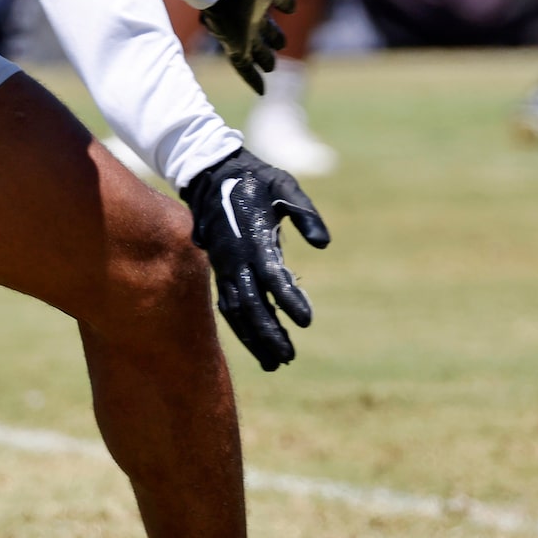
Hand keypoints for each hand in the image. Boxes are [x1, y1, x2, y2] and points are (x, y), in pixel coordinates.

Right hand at [183, 148, 330, 369]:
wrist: (213, 174)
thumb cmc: (255, 181)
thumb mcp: (285, 187)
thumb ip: (305, 213)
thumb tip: (324, 243)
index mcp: (254, 239)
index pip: (273, 277)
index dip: (289, 300)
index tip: (306, 321)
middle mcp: (236, 259)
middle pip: (250, 306)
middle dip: (268, 334)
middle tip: (288, 357)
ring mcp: (224, 266)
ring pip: (236, 312)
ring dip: (254, 339)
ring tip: (274, 363)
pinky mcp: (219, 270)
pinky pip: (228, 305)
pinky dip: (240, 327)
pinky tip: (255, 344)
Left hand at [200, 0, 316, 93]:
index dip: (287, 1)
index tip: (292, 6)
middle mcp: (254, 10)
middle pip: (267, 26)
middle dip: (275, 35)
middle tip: (281, 43)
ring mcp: (243, 28)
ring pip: (258, 48)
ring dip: (266, 57)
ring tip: (273, 66)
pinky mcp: (234, 42)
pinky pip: (244, 66)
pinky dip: (253, 79)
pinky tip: (261, 92)